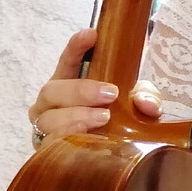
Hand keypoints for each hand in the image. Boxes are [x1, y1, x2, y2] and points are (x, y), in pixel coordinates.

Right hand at [27, 28, 161, 142]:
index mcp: (67, 82)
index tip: (92, 35)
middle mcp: (50, 103)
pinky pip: (49, 146)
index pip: (66, 60)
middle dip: (80, 91)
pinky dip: (67, 139)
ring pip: (48, 119)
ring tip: (103, 119)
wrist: (102, 155)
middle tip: (110, 94)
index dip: (75, 47)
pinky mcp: (45, 151)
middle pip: (52, 90)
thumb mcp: (131, 103)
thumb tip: (147, 103)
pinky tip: (86, 139)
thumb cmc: (112, 120)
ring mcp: (44, 126)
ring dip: (76, 117)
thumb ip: (143, 96)